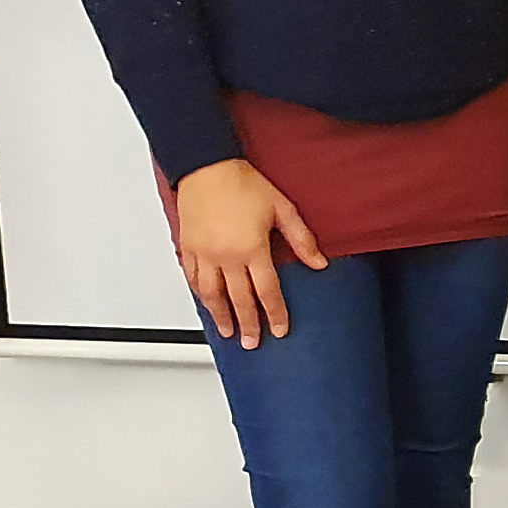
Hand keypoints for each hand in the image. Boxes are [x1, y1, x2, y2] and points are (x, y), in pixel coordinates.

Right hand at [175, 158, 321, 347]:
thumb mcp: (282, 208)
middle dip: (248, 324)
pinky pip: (193, 278)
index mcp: (252, 249)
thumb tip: (319, 262)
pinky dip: (199, 294)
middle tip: (252, 342)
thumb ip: (301, 239)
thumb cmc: (242, 183)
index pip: (267, 292)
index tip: (280, 330)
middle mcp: (226, 256)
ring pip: (211, 294)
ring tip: (227, 331)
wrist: (206, 166)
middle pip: (239, 299)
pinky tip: (205, 302)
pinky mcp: (189, 247)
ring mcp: (204, 253)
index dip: (275, 314)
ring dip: (220, 315)